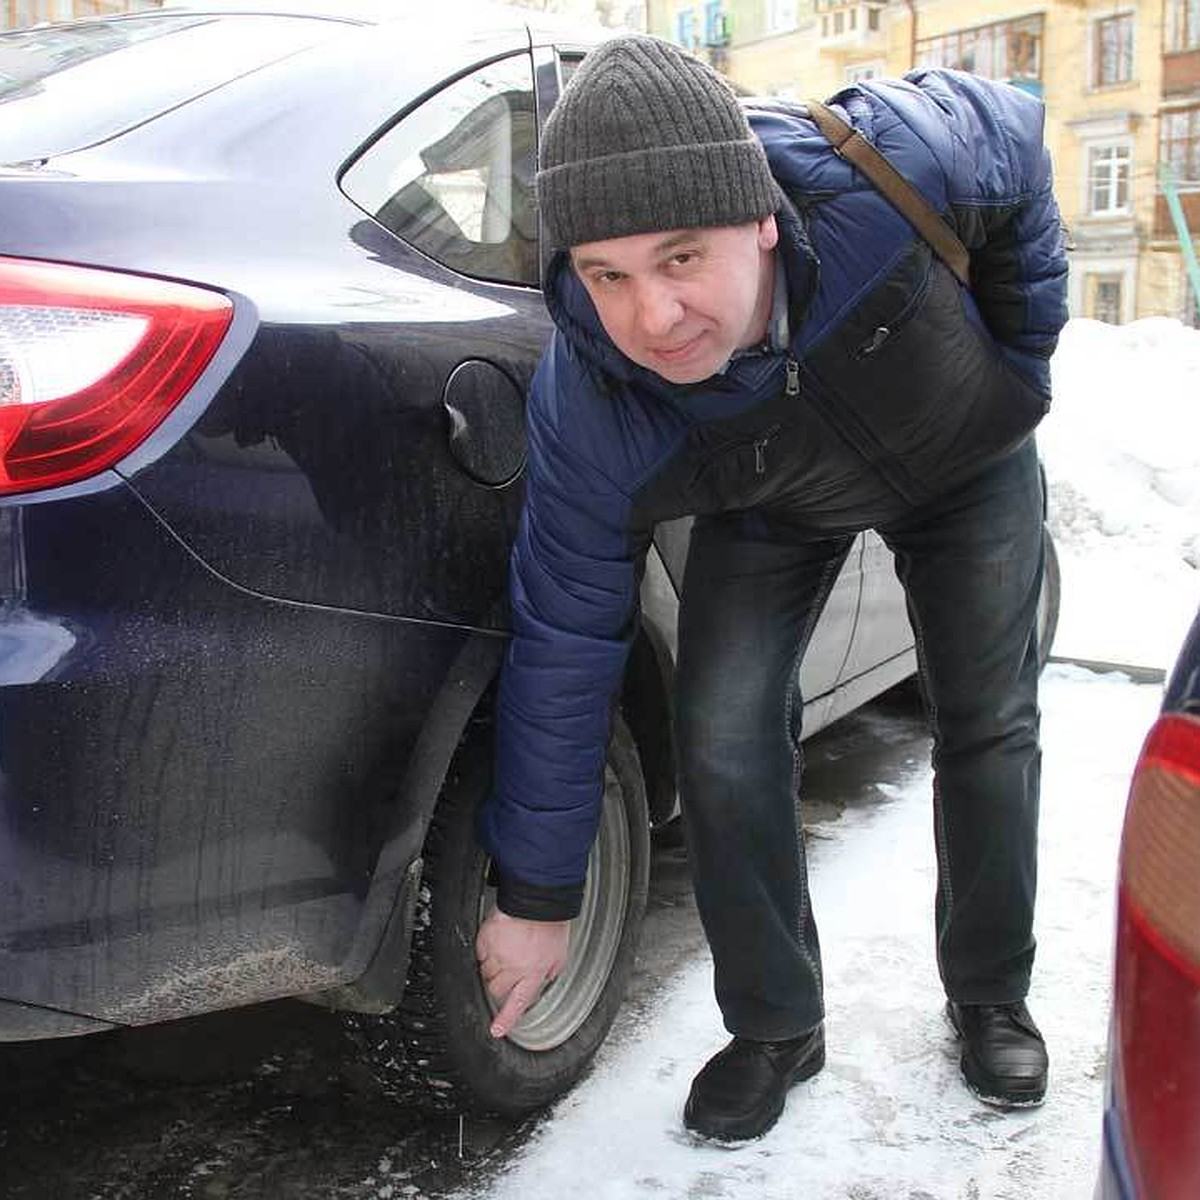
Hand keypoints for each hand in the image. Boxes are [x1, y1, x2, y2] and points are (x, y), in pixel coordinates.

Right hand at [476, 909, 570, 1038]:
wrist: (536, 899)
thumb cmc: (549, 924)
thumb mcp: (558, 954)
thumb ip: (548, 972)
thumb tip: (542, 982)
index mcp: (534, 973)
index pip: (518, 1003)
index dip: (505, 1019)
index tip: (495, 1031)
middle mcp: (514, 968)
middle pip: (496, 990)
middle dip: (497, 986)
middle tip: (505, 972)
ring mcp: (498, 955)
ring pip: (486, 973)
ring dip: (492, 966)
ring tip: (505, 951)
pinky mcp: (485, 940)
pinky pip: (479, 953)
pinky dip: (485, 949)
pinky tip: (498, 940)